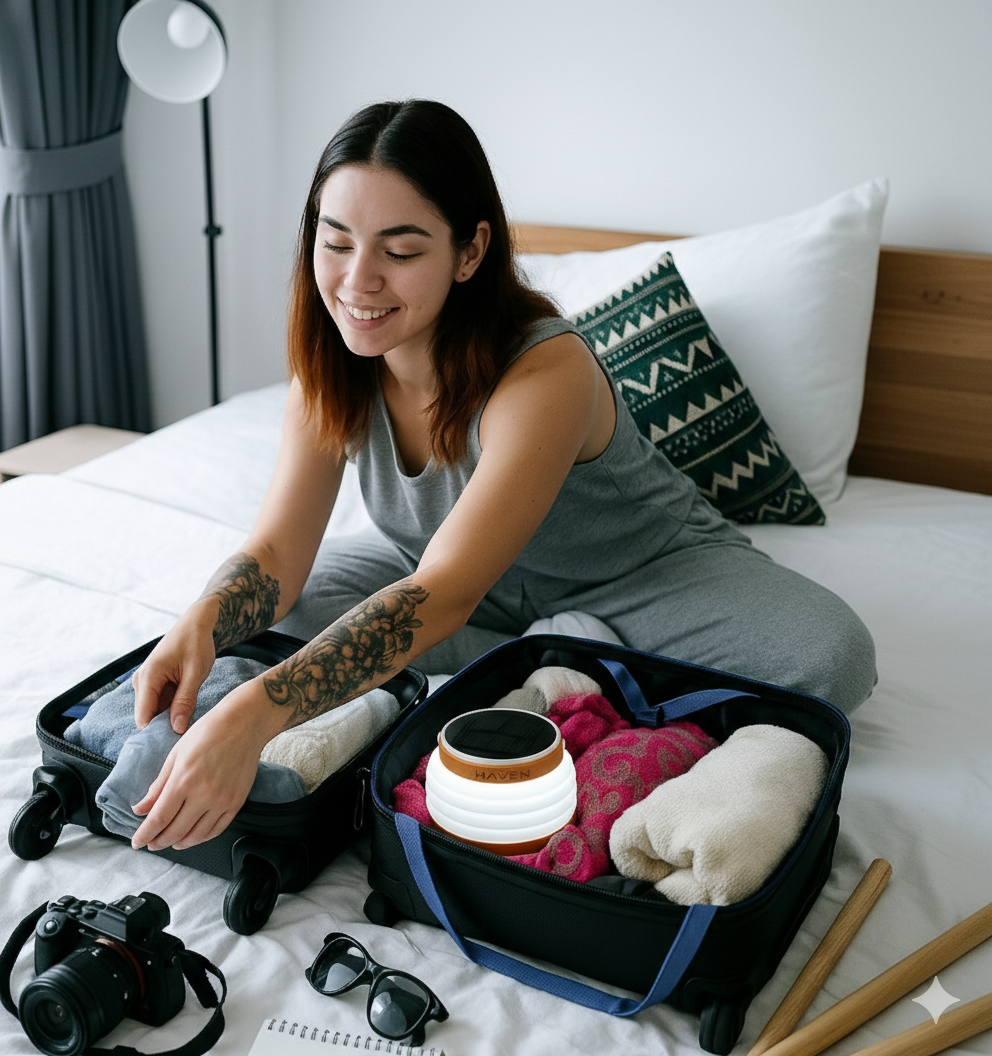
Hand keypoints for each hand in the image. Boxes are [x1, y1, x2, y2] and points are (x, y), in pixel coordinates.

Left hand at [130, 683, 272, 850]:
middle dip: (159, 841)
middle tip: (151, 843)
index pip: (159, 819)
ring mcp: (222, 800)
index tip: (137, 842)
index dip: (145, 835)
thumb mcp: (176, 754)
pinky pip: (217, 829)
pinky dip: (202, 837)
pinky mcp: (237, 802)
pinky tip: (194, 836)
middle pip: (176, 831)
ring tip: (171, 842)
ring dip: (180, 843)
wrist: (245, 723)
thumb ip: (159, 785)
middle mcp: (204, 794)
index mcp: (184, 780)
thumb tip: (140, 808)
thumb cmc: (208, 732)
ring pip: (197, 835)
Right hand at [133, 604, 217, 733]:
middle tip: (185, 739)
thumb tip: (176, 729)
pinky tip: (185, 713)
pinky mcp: (155, 683)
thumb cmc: (197, 643)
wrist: (198, 624)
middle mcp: (141, 681)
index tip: (172, 748)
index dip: (155, 734)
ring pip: (155, 711)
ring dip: (169, 718)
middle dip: (163, 728)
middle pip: (147, 716)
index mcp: (148, 677)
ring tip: (188, 725)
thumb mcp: (195, 673)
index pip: (143, 717)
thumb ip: (185, 701)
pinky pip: (160, 703)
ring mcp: (147, 682)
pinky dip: (172, 709)